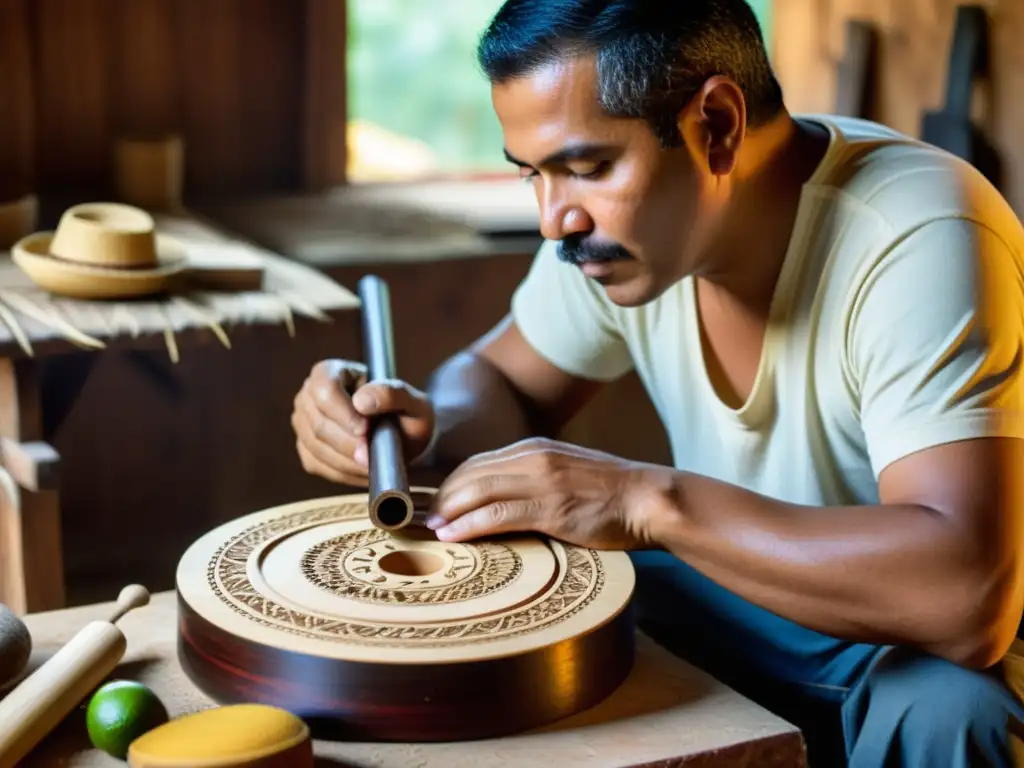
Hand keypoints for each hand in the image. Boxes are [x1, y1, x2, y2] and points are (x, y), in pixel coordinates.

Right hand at [291, 359, 434, 485]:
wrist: (403, 436)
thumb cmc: (405, 413)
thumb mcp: (411, 400)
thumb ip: (392, 394)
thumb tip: (362, 401)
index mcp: (330, 372)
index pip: (325, 391)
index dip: (343, 414)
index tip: (365, 429)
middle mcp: (309, 395)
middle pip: (319, 424)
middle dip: (348, 444)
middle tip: (371, 454)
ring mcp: (304, 423)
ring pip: (316, 447)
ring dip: (346, 461)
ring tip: (371, 461)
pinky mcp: (306, 449)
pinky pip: (317, 465)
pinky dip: (342, 472)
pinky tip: (361, 469)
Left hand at [425, 437, 665, 548]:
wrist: (647, 498)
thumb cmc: (609, 493)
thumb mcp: (566, 471)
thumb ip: (534, 477)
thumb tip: (501, 498)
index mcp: (534, 448)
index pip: (478, 463)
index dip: (452, 485)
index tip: (437, 505)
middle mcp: (533, 458)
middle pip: (470, 474)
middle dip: (443, 498)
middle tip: (426, 521)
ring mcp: (541, 481)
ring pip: (478, 491)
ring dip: (449, 512)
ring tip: (433, 530)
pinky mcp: (551, 508)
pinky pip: (498, 514)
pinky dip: (469, 525)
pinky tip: (453, 536)